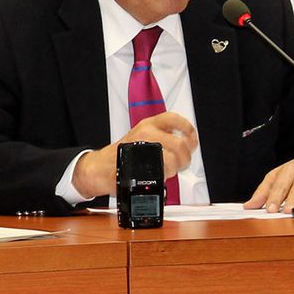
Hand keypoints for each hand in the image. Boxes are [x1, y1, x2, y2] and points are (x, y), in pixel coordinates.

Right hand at [72, 112, 197, 199]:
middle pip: (179, 143)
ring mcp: (143, 147)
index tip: (192, 137)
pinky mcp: (141, 163)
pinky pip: (163, 170)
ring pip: (173, 158)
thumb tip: (185, 145)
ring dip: (175, 168)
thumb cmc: (122, 155)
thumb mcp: (140, 137)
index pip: (173, 119)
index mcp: (147, 124)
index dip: (188, 128)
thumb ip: (162, 137)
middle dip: (186, 157)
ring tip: (168, 170)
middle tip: (182, 162)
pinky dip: (166, 175)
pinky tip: (160, 174)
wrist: (101, 167)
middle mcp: (146, 133)